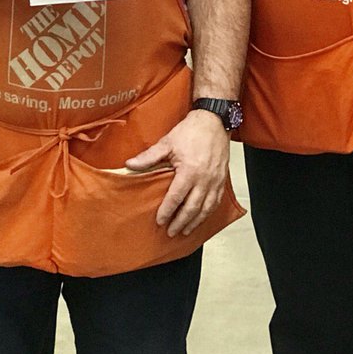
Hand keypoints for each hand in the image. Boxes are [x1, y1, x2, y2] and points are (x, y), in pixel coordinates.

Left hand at [125, 108, 228, 236]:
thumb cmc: (192, 131)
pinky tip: (202, 217)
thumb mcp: (167, 142)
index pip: (176, 198)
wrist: (214, 121)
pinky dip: (209, 212)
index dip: (167, 211)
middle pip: (192, 208)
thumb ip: (149, 157)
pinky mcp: (222, 178)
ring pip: (206, 208)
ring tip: (186, 230)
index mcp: (190, 171)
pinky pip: (217, 200)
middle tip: (171, 232)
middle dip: (181, 222)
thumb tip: (130, 164)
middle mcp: (204, 179)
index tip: (160, 221)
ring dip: (196, 221)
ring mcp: (216, 180)